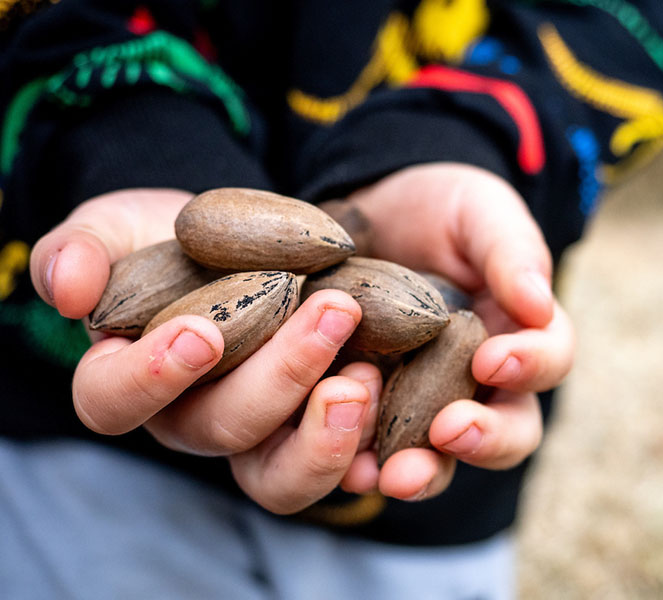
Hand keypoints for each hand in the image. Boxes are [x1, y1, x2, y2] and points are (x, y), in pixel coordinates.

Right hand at [29, 188, 381, 513]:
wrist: (239, 241)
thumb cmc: (168, 238)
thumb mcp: (118, 227)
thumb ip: (81, 249)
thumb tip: (67, 289)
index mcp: (130, 379)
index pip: (115, 400)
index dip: (152, 377)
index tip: (201, 331)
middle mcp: (192, 419)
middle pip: (223, 428)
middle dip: (279, 377)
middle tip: (333, 312)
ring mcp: (258, 431)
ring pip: (281, 472)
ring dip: (327, 431)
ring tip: (366, 372)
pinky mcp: (311, 426)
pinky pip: (336, 456)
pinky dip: (365, 431)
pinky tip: (387, 377)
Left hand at [332, 163, 574, 500]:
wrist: (368, 213)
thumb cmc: (437, 209)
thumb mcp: (478, 211)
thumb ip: (510, 252)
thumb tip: (537, 305)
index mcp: (519, 335)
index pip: (546, 361)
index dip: (531, 365)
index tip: (494, 359)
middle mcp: (480, 382)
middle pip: (505, 433)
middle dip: (483, 440)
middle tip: (450, 431)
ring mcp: (424, 401)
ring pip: (440, 458)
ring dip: (421, 470)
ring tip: (392, 474)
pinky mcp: (370, 408)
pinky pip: (372, 449)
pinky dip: (359, 461)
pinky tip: (344, 464)